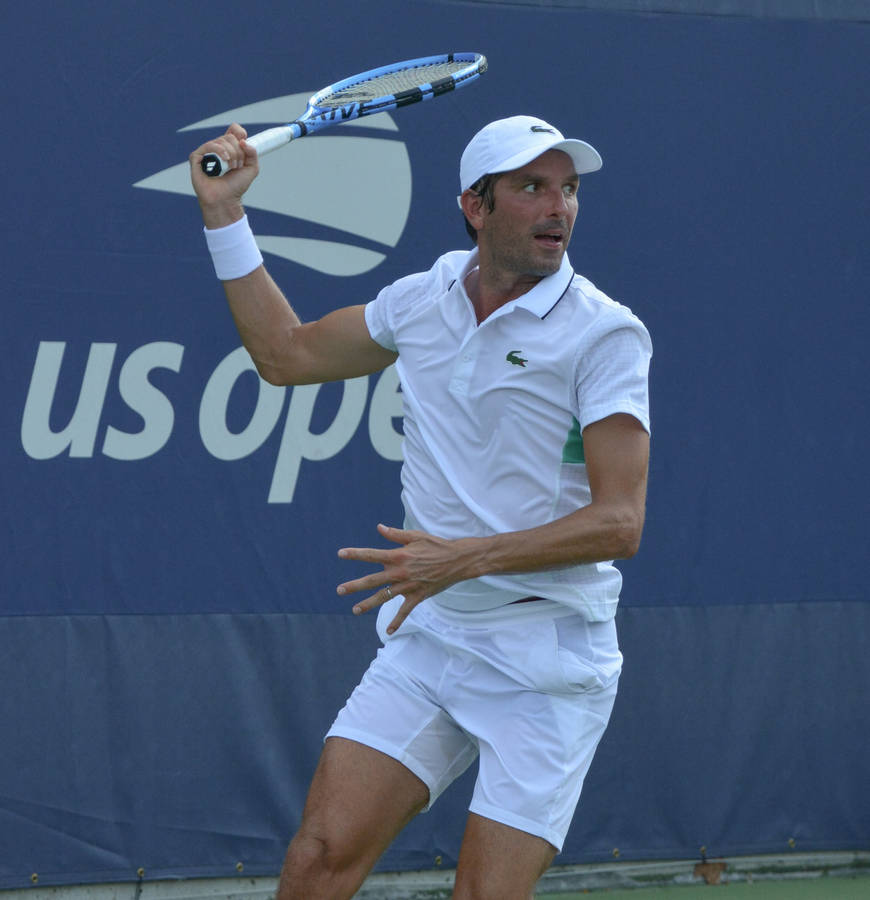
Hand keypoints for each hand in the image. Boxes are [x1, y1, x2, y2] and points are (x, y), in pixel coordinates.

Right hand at [189, 123, 258, 228]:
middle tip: (237, 166)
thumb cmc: (236, 187)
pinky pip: (209, 146)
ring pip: (221, 141)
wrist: (226, 200)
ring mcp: (206, 152)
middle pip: (230, 137)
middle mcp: (216, 148)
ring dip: (232, 154)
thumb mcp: (251, 168)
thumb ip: (253, 153)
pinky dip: (219, 151)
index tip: (244, 147)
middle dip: (238, 152)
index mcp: (228, 149)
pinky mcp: (196, 157)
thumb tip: (243, 141)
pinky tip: (225, 160)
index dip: (240, 134)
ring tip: (232, 167)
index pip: (234, 130)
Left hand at [337, 523, 473, 634]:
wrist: (458, 560)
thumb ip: (395, 535)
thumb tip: (379, 527)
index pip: (372, 555)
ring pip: (385, 597)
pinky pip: (405, 611)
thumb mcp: (415, 536)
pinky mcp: (418, 596)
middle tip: (339, 590)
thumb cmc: (436, 545)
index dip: (355, 554)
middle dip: (355, 585)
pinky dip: (397, 621)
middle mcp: (401, 571)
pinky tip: (388, 632)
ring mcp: (409, 585)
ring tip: (355, 610)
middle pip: (373, 580)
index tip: (340, 554)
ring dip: (368, 604)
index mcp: (399, 555)